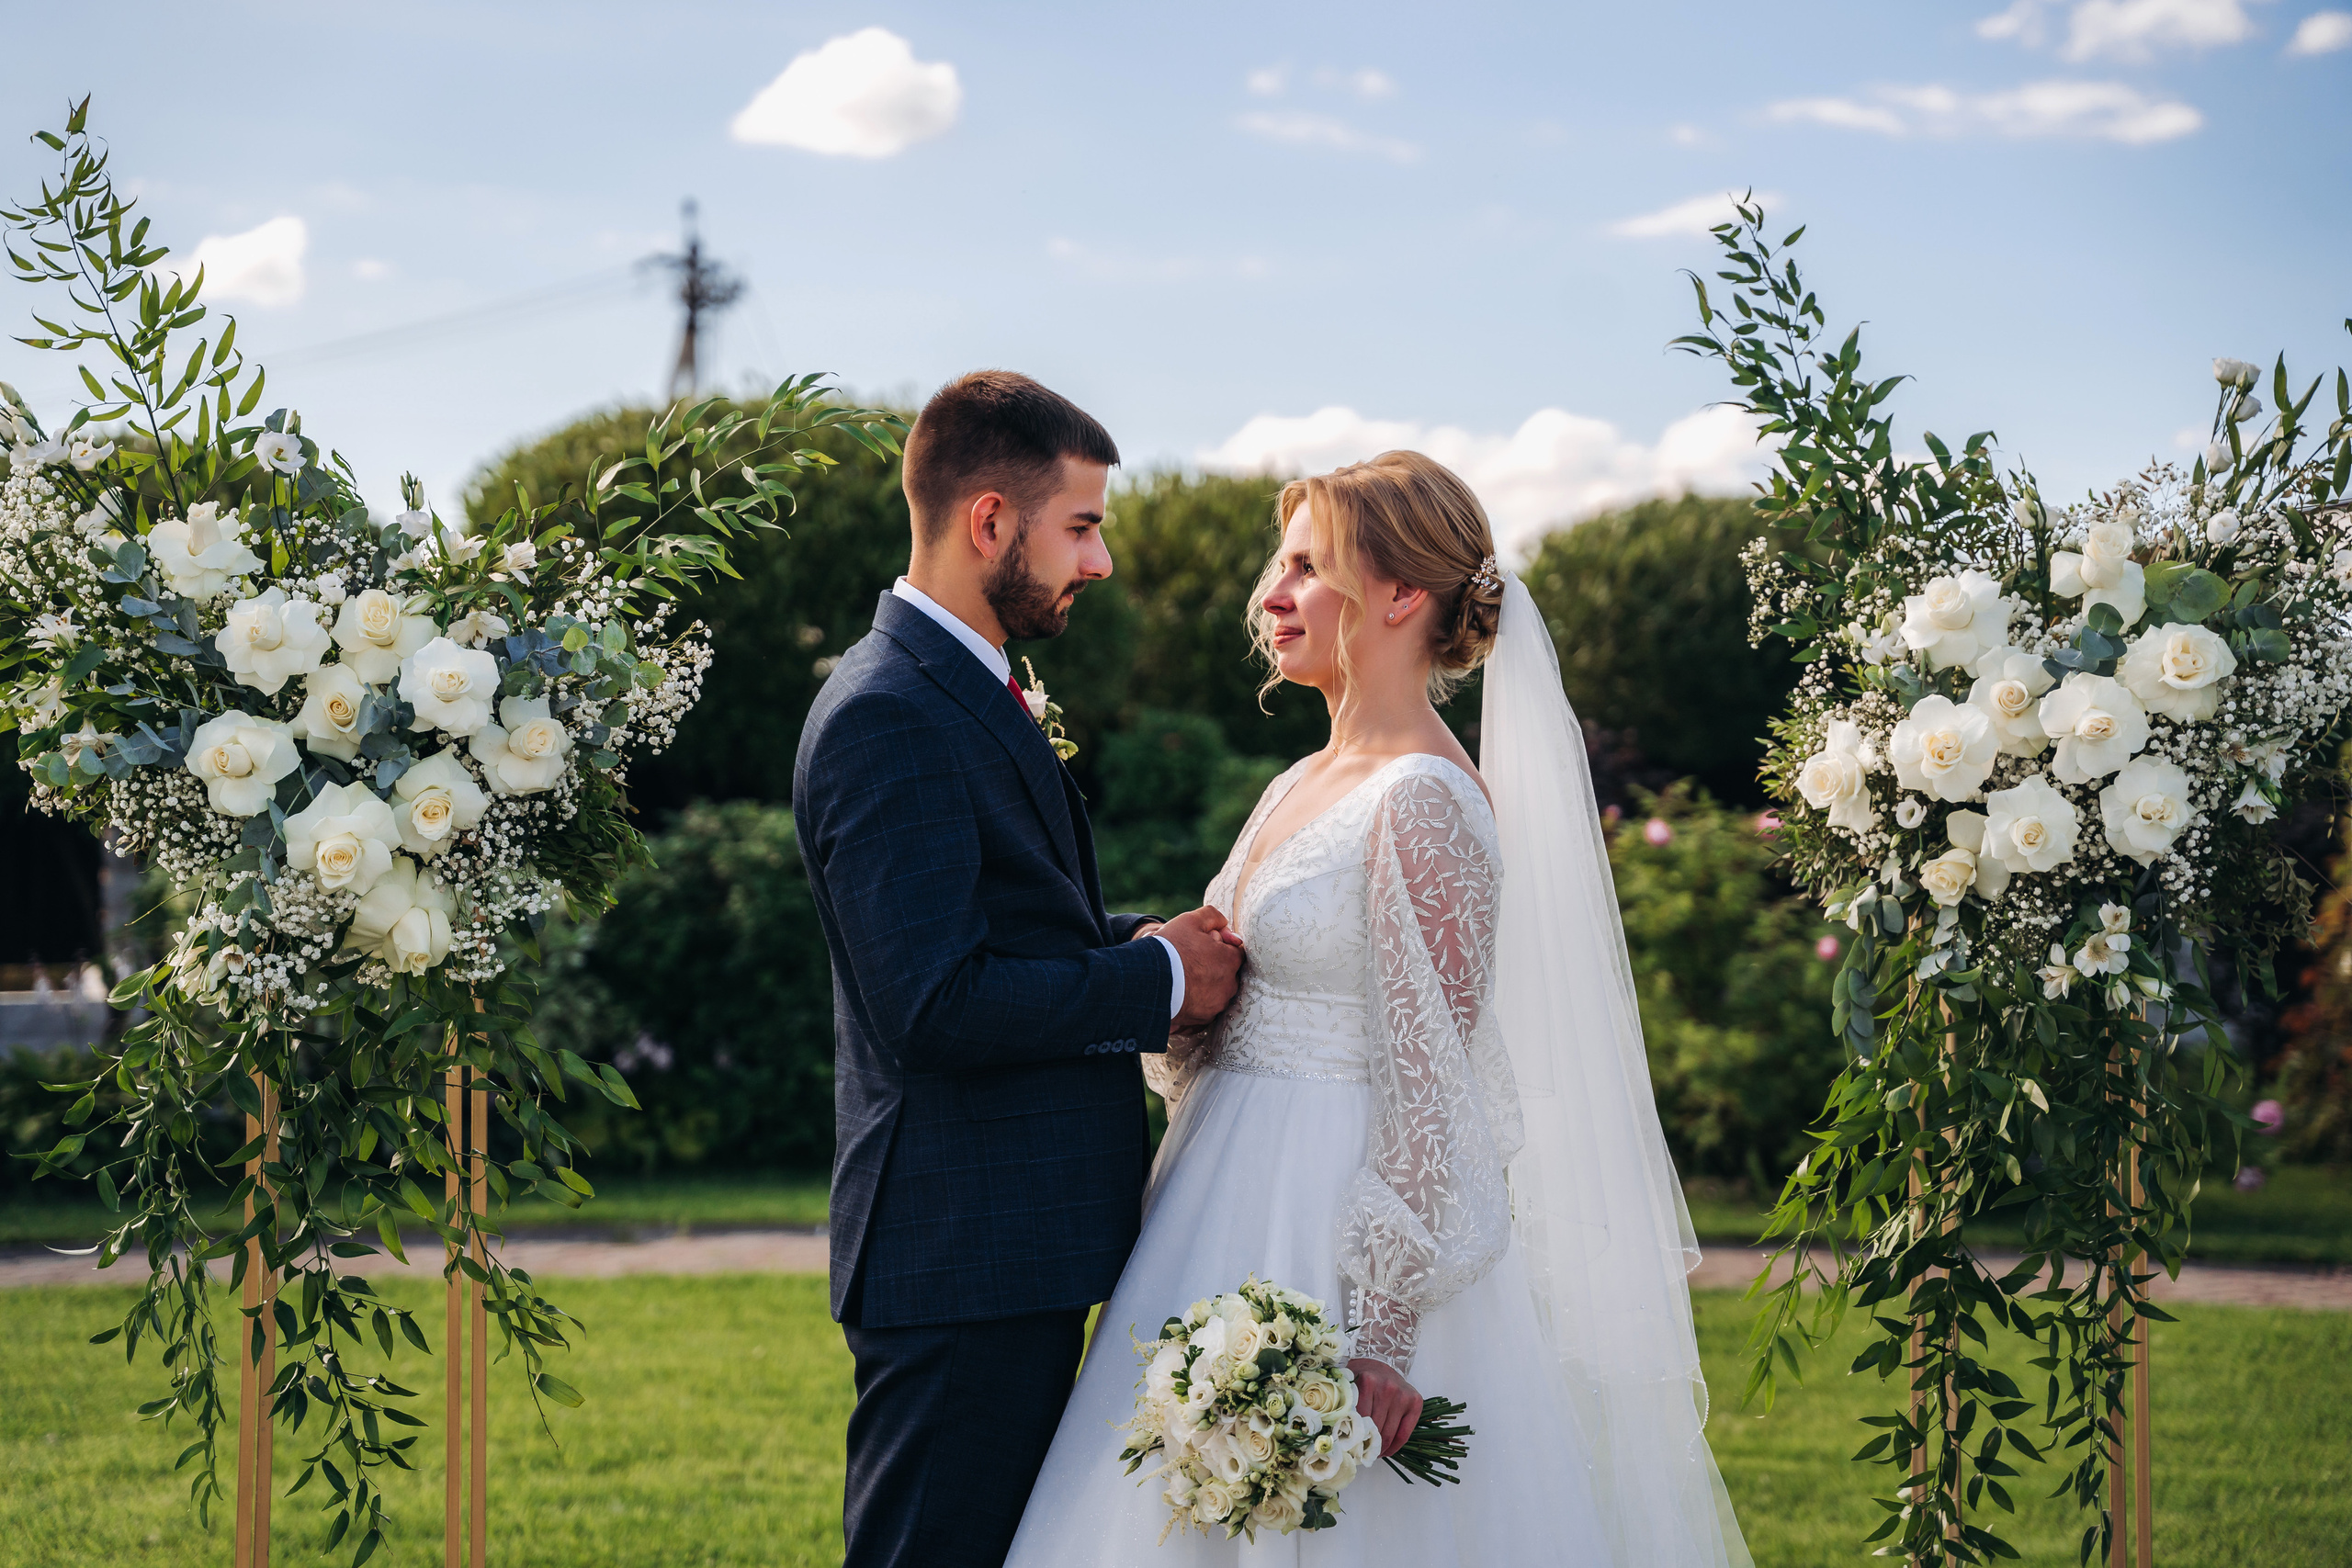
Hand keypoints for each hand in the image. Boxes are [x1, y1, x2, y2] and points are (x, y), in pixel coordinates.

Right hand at [1159, 906, 1243, 1028]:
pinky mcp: (1203, 1019)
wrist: (1147, 983)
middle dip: (1215, 967)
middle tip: (1191, 961)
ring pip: (1216, 992)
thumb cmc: (1170, 949)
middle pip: (1227, 973)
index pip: (1235, 952)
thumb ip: (1212, 916)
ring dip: (1206, 986)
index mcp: (1230, 961)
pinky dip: (1196, 1002)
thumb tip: (1223, 923)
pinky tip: (1181, 994)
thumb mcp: (1189, 921)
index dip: (1219, 946)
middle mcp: (1228, 985)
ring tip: (1184, 978)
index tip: (1202, 946)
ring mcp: (1216, 1005)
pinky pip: (1204, 1009)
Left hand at [1349, 1357, 1423, 1458]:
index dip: (1353, 1438)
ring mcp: (1402, 1395)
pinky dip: (1394, 1447)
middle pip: (1374, 1429)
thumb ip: (1344, 1405)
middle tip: (1359, 1454)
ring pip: (1389, 1434)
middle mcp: (1387, 1388)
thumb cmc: (1362, 1377)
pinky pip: (1404, 1434)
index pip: (1359, 1420)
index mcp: (1367, 1382)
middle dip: (1366, 1445)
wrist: (1381, 1363)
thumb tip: (1336, 1437)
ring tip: (1372, 1453)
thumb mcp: (1349, 1385)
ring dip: (1380, 1449)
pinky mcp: (1415, 1402)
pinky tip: (1386, 1451)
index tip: (1349, 1448)